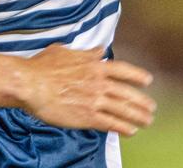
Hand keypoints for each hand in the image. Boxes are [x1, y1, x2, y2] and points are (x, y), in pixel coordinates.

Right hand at [17, 45, 155, 134]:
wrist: (30, 84)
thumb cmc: (42, 66)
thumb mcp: (66, 52)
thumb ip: (86, 53)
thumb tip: (99, 50)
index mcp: (95, 65)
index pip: (123, 70)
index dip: (137, 76)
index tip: (148, 81)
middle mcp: (98, 82)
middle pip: (127, 93)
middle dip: (142, 102)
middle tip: (151, 108)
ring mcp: (94, 100)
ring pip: (122, 109)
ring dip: (137, 116)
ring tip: (147, 121)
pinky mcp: (86, 116)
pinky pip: (110, 123)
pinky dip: (122, 128)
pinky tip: (130, 131)